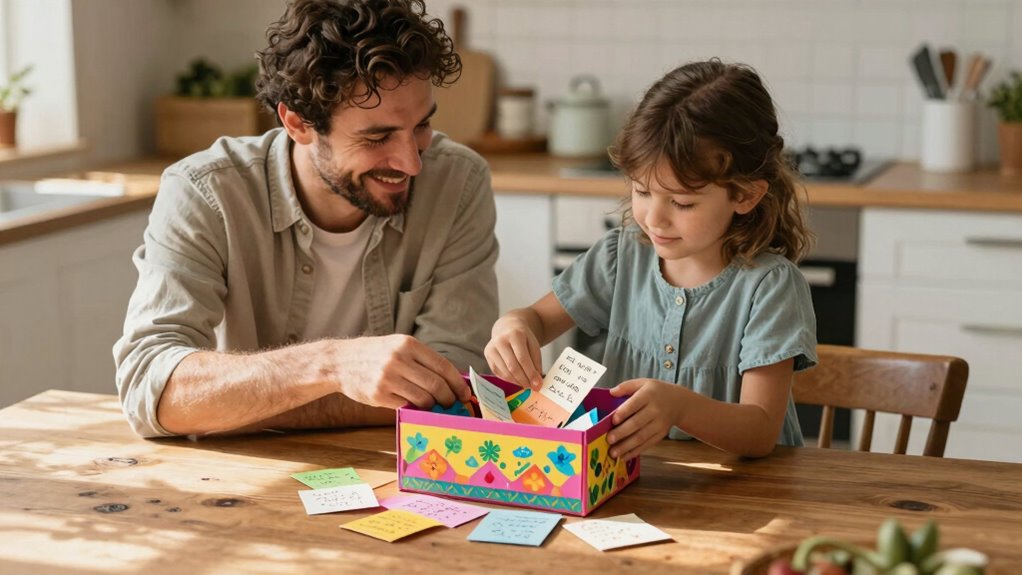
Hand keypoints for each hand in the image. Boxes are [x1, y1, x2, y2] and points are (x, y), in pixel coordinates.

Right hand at [325, 335, 469, 409]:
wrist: (341, 361)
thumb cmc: (376, 354)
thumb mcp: (398, 346)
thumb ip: (422, 360)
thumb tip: (452, 380)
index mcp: (408, 344)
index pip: (442, 366)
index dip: (457, 383)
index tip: (464, 393)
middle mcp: (399, 359)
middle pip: (436, 384)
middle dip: (449, 398)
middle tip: (452, 404)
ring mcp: (388, 378)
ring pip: (423, 398)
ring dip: (433, 406)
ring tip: (435, 407)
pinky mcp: (378, 395)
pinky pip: (406, 406)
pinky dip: (416, 409)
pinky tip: (418, 408)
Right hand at [484, 314, 542, 388]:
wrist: (508, 328)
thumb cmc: (523, 338)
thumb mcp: (533, 345)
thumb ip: (536, 362)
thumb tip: (536, 382)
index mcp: (514, 335)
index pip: (522, 358)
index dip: (530, 373)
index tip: (537, 384)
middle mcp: (500, 340)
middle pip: (512, 366)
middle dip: (524, 380)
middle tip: (532, 387)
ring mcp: (491, 348)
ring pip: (505, 371)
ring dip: (517, 382)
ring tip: (526, 385)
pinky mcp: (487, 355)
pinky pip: (498, 372)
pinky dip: (509, 379)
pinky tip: (517, 380)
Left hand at [607, 379, 681, 459]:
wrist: (679, 403)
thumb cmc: (656, 392)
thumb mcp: (643, 383)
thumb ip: (626, 387)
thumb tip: (611, 393)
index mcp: (648, 395)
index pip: (634, 404)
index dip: (623, 413)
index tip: (613, 420)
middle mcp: (655, 410)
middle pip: (637, 423)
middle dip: (622, 433)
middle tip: (609, 440)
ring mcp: (659, 424)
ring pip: (641, 437)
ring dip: (626, 446)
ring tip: (613, 452)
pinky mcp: (661, 434)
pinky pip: (647, 444)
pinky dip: (635, 452)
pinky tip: (624, 456)